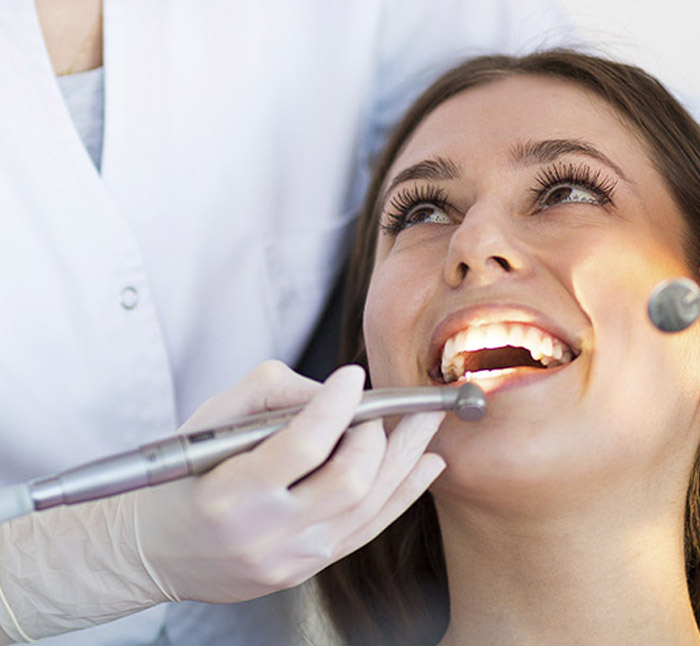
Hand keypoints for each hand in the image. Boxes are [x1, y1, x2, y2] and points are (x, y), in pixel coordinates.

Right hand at [135, 361, 445, 602]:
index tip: (353, 376)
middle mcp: (266, 533)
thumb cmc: (183, 477)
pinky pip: (369, 529)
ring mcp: (292, 558)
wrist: (158, 550)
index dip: (337, 405)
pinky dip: (403, 493)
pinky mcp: (307, 569)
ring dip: (405, 457)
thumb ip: (271, 394)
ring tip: (427, 423)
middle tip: (386, 406)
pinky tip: (425, 466)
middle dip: (379, 433)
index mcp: (231, 493)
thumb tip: (333, 392)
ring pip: (370, 505)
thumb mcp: (209, 421)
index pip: (304, 444)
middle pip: (350, 479)